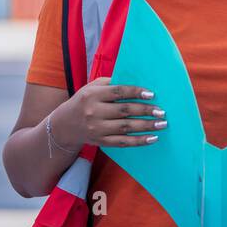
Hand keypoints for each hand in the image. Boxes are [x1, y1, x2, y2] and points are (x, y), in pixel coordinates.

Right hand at [50, 77, 165, 147]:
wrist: (64, 125)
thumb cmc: (84, 101)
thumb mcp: (92, 87)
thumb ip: (111, 84)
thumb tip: (137, 84)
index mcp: (92, 95)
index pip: (118, 92)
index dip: (136, 92)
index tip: (152, 95)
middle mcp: (94, 112)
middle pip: (124, 110)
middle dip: (145, 110)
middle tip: (162, 111)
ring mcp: (97, 128)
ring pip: (125, 127)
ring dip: (146, 126)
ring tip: (162, 124)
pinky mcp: (100, 141)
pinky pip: (123, 142)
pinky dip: (139, 141)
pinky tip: (152, 138)